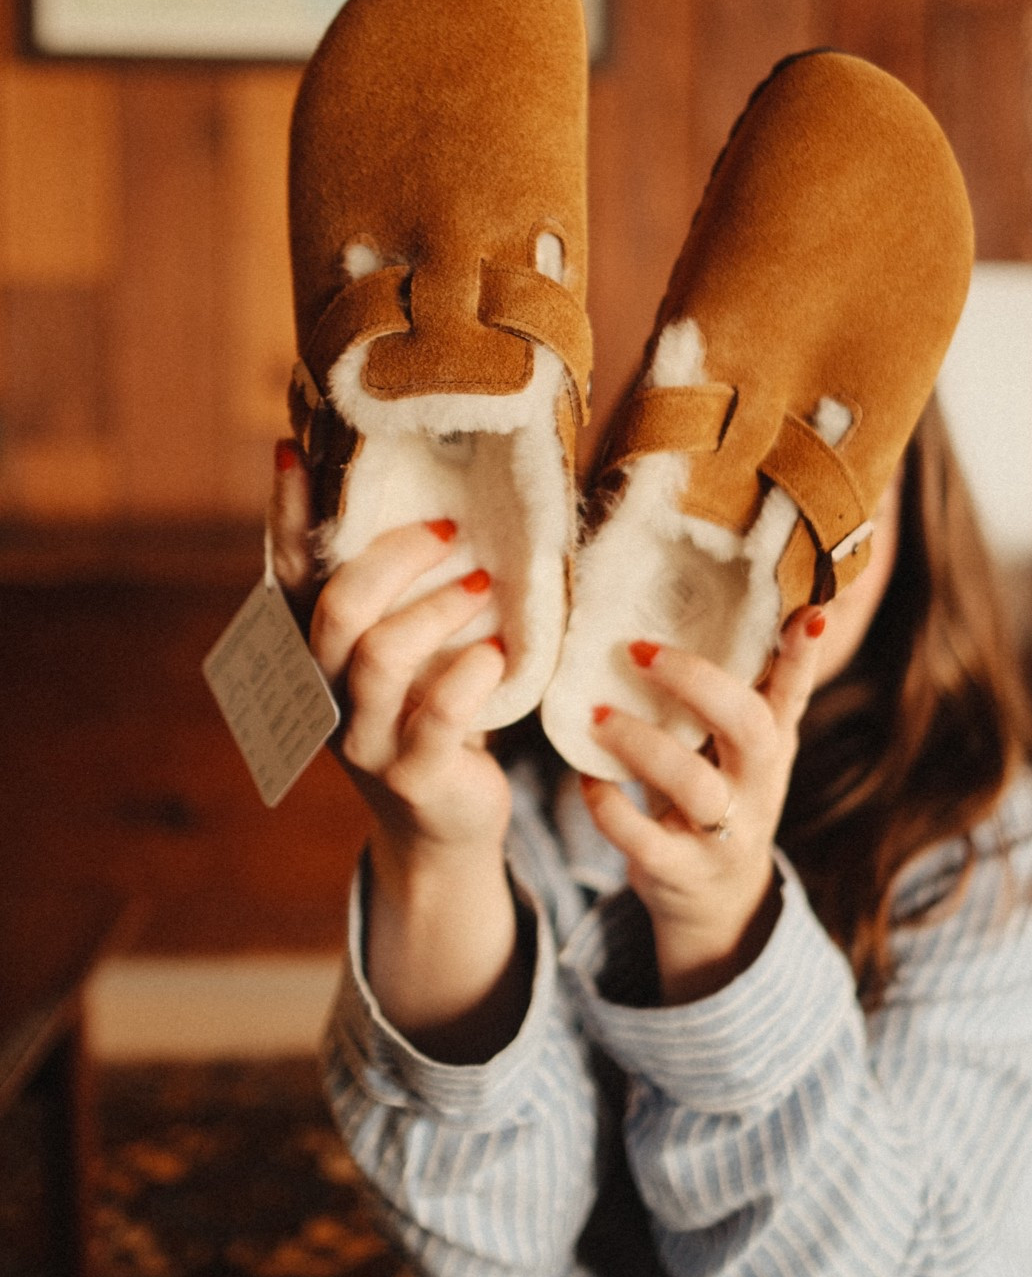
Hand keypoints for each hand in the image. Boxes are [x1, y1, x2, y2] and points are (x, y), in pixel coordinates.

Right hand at [266, 440, 524, 1059]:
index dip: (288, 516)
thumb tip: (438, 490)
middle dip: (394, 559)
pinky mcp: (414, 777)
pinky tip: (497, 656)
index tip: (293, 448)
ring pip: (382, 658)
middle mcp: (327, 696)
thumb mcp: (409, 651)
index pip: (290, 576)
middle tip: (451, 530)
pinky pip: (438, 715)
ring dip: (440, 610)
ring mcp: (365, 741)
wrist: (446, 827)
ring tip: (486, 588)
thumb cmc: (434, 713)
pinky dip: (471, 675)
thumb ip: (402, 593)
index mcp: (316, 655)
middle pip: (337, 612)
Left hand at [580, 610, 826, 1004]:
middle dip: (696, 683)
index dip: (803, 656)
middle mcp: (759, 785)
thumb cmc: (717, 796)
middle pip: (750, 727)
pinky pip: (644, 839)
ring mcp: (725, 832)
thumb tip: (685, 602)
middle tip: (639, 650)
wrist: (717, 903)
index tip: (809, 612)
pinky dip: (609, 806)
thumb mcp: (735, 748)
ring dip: (641, 743)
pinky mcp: (682, 870)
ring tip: (596, 715)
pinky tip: (586, 778)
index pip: (794, 691)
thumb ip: (724, 693)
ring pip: (694, 783)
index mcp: (772, 743)